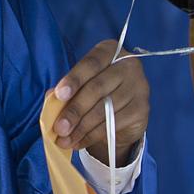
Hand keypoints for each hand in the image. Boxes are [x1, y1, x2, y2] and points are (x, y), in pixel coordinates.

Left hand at [52, 40, 149, 163]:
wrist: (125, 111)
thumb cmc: (97, 91)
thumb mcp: (81, 84)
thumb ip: (66, 89)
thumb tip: (51, 98)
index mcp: (109, 51)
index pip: (91, 63)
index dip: (74, 79)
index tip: (59, 95)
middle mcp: (128, 66)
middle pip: (97, 88)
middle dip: (75, 110)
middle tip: (59, 127)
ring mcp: (138, 87)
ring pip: (105, 109)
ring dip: (81, 127)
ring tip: (65, 139)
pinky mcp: (142, 109)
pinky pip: (113, 124)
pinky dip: (92, 135)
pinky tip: (79, 142)